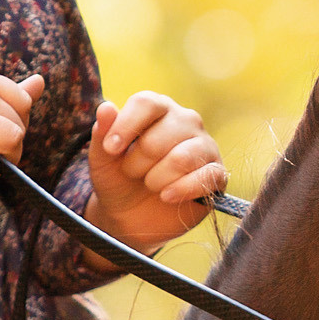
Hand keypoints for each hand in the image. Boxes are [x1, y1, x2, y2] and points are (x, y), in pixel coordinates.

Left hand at [84, 92, 224, 253]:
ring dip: (156, 179)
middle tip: (132, 173)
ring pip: (181, 159)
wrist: (134, 216)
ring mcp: (204, 146)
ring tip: (150, 185)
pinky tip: (166, 197)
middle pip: (160, 136)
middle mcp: (185, 120)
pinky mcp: (216, 173)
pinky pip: (204, 178)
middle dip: (137, 163)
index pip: (146, 103)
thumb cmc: (119, 179)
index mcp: (158, 108)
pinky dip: (180, 190)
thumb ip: (102, 133)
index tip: (110, 149)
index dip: (126, 126)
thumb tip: (106, 107)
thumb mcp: (102, 159)